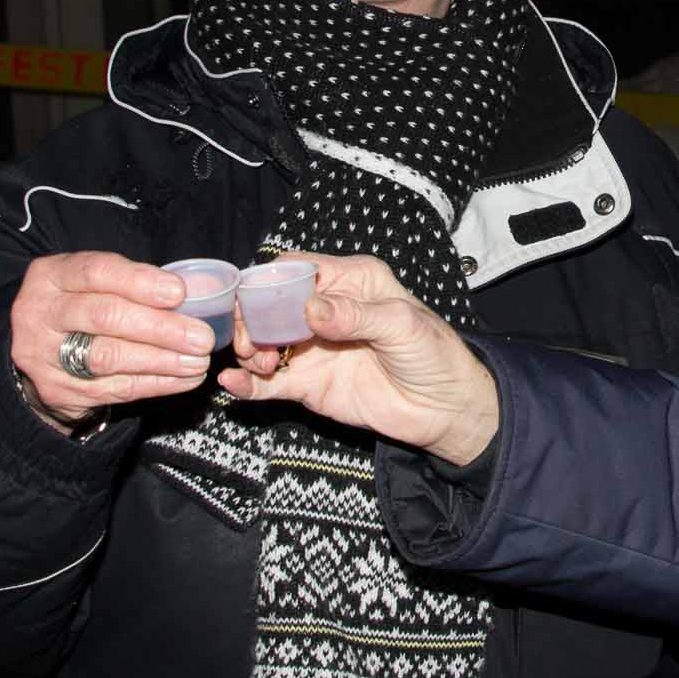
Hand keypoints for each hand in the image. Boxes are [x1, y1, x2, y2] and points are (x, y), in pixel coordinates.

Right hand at [10, 252, 213, 432]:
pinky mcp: (57, 391)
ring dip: (161, 360)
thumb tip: (201, 290)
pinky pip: (113, 388)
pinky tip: (185, 379)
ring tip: (198, 360)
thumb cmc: (84, 306)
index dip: (140, 282)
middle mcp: (39, 312)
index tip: (179, 293)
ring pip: (108, 357)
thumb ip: (139, 283)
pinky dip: (155, 383)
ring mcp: (43, 355)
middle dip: (160, 327)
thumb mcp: (98, 283)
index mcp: (51, 275)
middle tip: (201, 337)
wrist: (40, 354)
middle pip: (104, 317)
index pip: (97, 272)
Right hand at [217, 252, 498, 464]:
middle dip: (252, 318)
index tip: (255, 301)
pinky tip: (232, 384)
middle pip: (269, 304)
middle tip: (254, 342)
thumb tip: (309, 308)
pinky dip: (246, 384)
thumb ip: (355, 315)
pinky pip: (268, 383)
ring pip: (263, 342)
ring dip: (251, 351)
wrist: (446, 408)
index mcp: (350, 281)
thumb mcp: (402, 325)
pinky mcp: (308, 384)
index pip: (296, 269)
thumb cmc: (434, 353)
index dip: (270, 281)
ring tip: (263, 364)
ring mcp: (313, 348)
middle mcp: (325, 310)